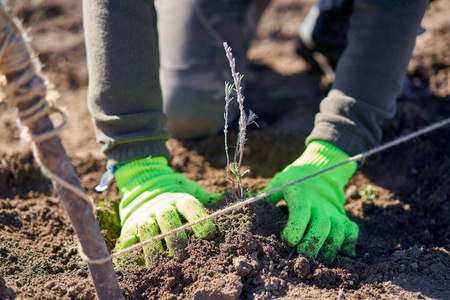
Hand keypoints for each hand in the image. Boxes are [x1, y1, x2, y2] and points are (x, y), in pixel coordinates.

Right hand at [113, 157, 222, 264]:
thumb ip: (208, 198)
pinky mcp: (131, 227)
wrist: (146, 187)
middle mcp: (162, 207)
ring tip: (163, 264)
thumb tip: (224, 196)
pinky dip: (131, 251)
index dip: (199, 219)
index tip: (209, 235)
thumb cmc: (177, 198)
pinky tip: (136, 263)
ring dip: (155, 248)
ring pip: (148, 230)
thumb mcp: (192, 191)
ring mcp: (145, 216)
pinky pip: (129, 239)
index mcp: (180, 199)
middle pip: (168, 218)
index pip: (190, 206)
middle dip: (176, 237)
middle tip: (184, 255)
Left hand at [263, 140, 358, 261]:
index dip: (295, 228)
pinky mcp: (343, 217)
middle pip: (321, 225)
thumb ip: (268, 196)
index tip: (288, 240)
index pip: (301, 211)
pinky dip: (349, 245)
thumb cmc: (294, 180)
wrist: (320, 170)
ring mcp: (334, 211)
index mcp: (301, 194)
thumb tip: (248, 207)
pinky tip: (342, 256)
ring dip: (329, 249)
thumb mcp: (279, 182)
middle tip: (302, 258)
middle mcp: (320, 204)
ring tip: (319, 262)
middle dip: (312, 244)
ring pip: (338, 232)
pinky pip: (352, 232)